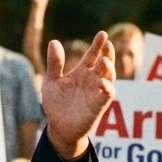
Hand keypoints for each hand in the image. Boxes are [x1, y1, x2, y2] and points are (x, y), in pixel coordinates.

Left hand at [41, 31, 115, 159]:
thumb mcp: (51, 82)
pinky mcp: (99, 105)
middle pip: (105, 63)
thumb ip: (54, 64)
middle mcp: (92, 80)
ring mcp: (97, 92)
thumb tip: (53, 41)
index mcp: (82, 72)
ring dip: (109, 68)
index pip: (93, 55)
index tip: (102, 34)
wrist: (59, 128)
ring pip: (109, 77)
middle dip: (107, 54)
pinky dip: (106, 88)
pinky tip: (101, 82)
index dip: (98, 45)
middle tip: (107, 44)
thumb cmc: (56, 104)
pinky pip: (107, 95)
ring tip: (104, 60)